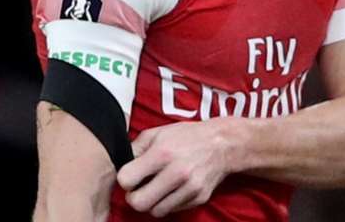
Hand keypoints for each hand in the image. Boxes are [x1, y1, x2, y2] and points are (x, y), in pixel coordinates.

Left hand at [115, 119, 239, 216]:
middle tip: (138, 189)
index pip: (127, 180)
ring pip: (156, 211)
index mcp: (162, 153)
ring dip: (152, 203)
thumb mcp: (158, 132)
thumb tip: (121, 165)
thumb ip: (136, 148)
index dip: (125, 179)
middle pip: (139, 203)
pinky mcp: (199, 198)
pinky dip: (168, 203)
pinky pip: (173, 210)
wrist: (222, 144)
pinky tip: (171, 189)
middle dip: (134, 198)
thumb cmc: (186, 136)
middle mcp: (176, 172)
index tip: (130, 176)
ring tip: (156, 189)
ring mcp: (189, 188)